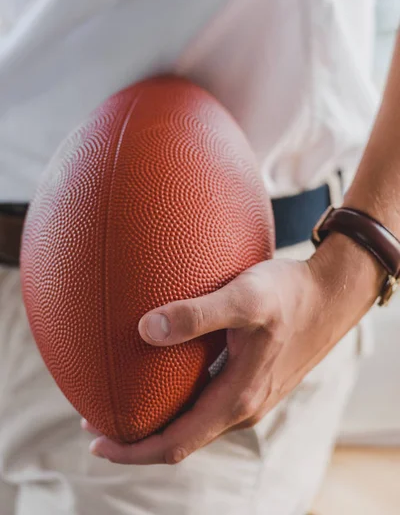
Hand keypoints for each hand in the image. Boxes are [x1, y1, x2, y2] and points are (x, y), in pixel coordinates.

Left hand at [84, 234, 382, 464]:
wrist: (331, 294)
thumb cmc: (290, 293)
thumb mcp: (245, 296)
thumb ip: (198, 313)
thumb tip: (145, 330)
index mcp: (239, 398)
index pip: (176, 442)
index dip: (133, 449)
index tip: (95, 441)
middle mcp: (244, 405)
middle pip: (182, 438)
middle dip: (138, 437)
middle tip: (98, 420)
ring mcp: (251, 394)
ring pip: (196, 421)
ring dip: (159, 418)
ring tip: (125, 400)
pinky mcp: (254, 378)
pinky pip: (209, 402)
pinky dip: (180, 400)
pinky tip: (167, 373)